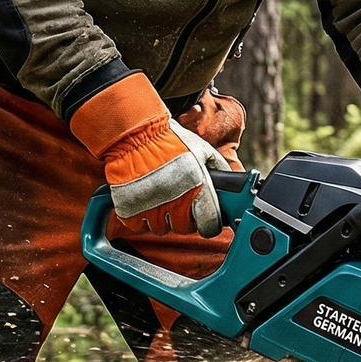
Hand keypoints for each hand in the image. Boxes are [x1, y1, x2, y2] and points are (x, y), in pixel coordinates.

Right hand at [70, 74, 231, 237]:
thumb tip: (230, 180)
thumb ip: (220, 167)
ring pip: (161, 228)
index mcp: (198, 189)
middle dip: (183, 217)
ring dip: (161, 216)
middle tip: (178, 200)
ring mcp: (152, 209)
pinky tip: (143, 199)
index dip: (209, 223)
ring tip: (159, 195)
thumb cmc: (168, 139)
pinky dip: (140, 217)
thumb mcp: (203, 149)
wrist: (134, 134)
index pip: (210, 225)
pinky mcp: (130, 211)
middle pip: (185, 228)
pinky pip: (139, 226)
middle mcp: (176, 202)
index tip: (205, 218)